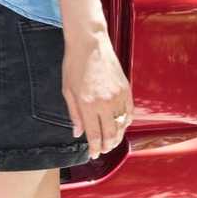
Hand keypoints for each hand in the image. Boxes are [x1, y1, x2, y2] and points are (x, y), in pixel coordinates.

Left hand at [62, 26, 133, 159]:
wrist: (89, 43)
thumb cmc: (74, 64)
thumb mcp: (67, 90)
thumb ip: (74, 114)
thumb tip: (77, 133)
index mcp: (87, 103)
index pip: (94, 134)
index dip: (94, 148)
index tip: (93, 155)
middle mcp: (104, 102)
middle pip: (110, 133)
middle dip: (106, 146)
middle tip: (102, 151)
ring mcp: (118, 96)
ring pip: (121, 125)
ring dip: (117, 137)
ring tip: (111, 142)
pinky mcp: (126, 90)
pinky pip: (129, 112)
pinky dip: (125, 122)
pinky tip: (120, 126)